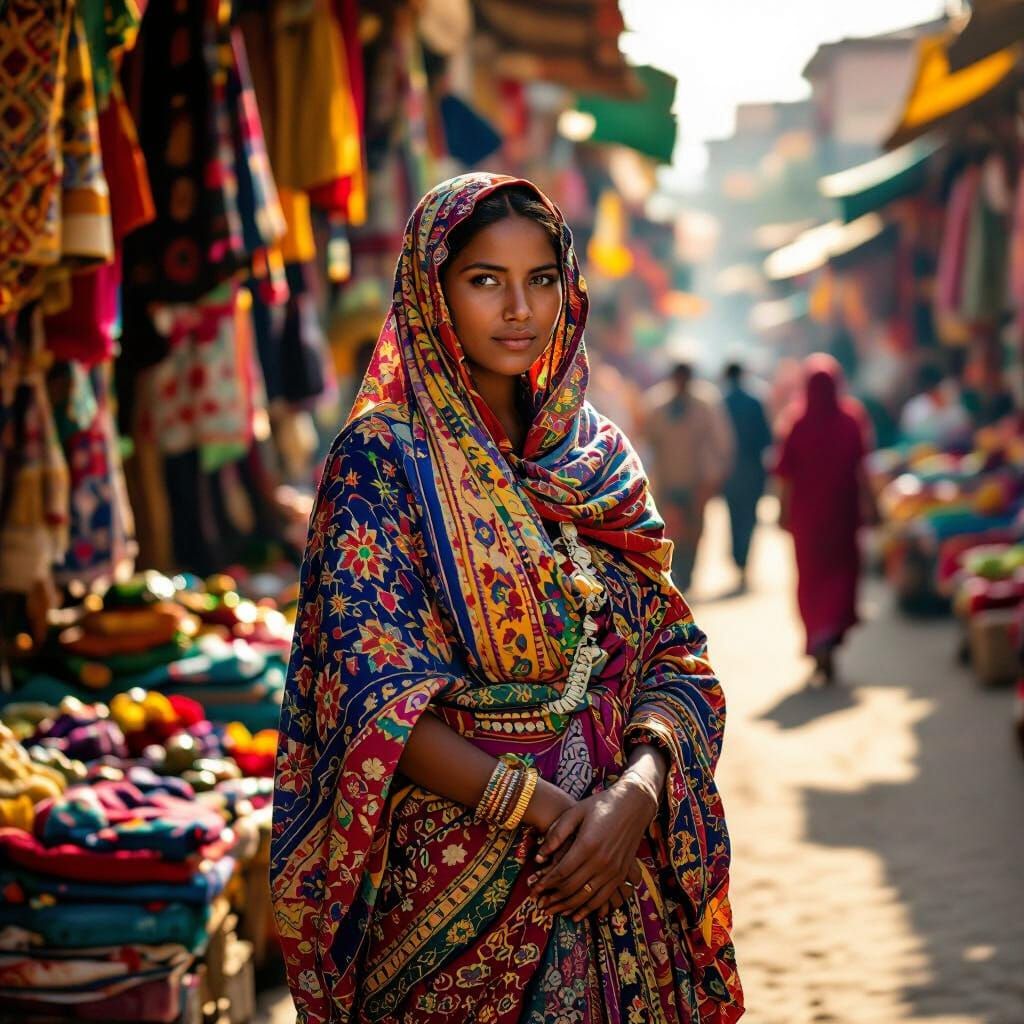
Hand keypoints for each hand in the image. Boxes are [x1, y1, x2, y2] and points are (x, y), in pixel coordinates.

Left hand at [530, 776, 656, 921]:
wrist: (634, 804)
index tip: (534, 889)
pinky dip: (587, 909)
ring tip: (552, 911)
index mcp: (587, 845)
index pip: (561, 872)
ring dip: (567, 906)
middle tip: (539, 903)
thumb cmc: (601, 804)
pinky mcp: (621, 875)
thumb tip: (538, 858)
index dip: (545, 883)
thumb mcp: (575, 812)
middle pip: (572, 887)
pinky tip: (575, 915)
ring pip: (586, 897)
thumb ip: (556, 834)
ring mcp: (613, 870)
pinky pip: (602, 898)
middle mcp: (601, 861)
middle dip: (553, 897)